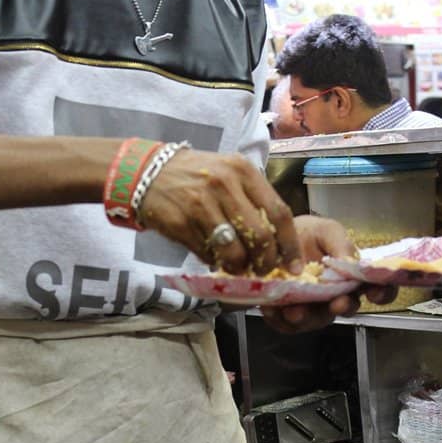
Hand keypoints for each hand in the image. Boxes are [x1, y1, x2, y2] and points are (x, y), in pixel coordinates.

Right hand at [140, 150, 300, 275]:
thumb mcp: (229, 174)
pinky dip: (214, 261)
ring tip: (237, 267)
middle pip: (261, 236)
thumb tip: (275, 245)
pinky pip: (207, 254)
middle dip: (266, 261)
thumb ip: (253, 201)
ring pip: (235, 251)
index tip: (293, 265)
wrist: (148, 173)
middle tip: (264, 270)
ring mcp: (202, 204)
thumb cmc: (197, 176)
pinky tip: (213, 256)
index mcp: (244, 171)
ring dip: (239, 267)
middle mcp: (225, 185)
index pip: (279, 212)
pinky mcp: (182, 223)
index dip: (290, 244)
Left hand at [259, 216, 396, 333]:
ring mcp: (313, 307)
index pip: (377, 288)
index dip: (382, 293)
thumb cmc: (306, 234)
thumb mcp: (326, 230)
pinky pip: (289, 325)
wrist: (272, 237)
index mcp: (351, 275)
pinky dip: (282, 319)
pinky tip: (275, 309)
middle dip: (343, 307)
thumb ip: (341, 243)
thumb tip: (351, 262)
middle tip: (338, 303)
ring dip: (308, 318)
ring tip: (296, 311)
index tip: (376, 293)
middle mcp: (336, 295)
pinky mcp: (289, 315)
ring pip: (317, 320)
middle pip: (347, 308)